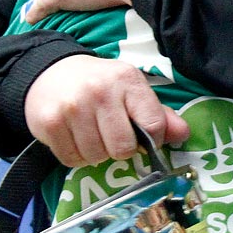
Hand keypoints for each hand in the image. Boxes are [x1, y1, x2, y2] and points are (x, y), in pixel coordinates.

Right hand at [24, 54, 188, 166]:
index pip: (153, 125)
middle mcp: (99, 91)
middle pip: (123, 148)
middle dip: (120, 149)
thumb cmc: (100, 85)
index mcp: (127, 80)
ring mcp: (72, 107)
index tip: (143, 137)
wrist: (51, 72)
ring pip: (96, 157)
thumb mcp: (131, 90)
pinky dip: (76, 156)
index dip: (153, 140)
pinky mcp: (50, 123)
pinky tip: (75, 137)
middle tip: (112, 135)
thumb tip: (183, 134)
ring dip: (96, 154)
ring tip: (92, 134)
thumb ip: (159, 114)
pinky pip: (72, 160)